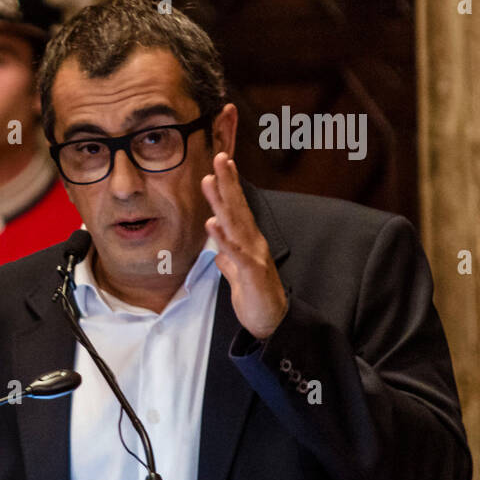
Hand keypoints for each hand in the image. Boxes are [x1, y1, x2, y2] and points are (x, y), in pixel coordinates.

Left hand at [201, 153, 287, 339]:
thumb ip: (228, 261)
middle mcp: (252, 243)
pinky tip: (212, 223)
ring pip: (235, 223)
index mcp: (247, 242)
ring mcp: (253, 256)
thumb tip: (218, 253)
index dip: (227, 187)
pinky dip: (223, 238)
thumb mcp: (236, 276)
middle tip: (219, 157)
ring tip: (209, 180)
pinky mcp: (252, 272)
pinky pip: (235, 253)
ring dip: (221, 201)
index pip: (236, 210)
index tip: (219, 165)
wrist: (270, 323)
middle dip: (227, 182)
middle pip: (237, 208)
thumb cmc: (255, 298)